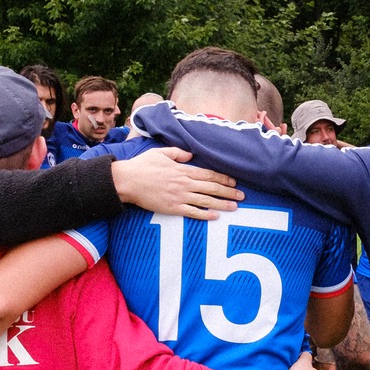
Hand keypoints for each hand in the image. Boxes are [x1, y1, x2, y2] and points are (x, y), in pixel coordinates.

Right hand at [112, 147, 242, 220]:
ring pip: (206, 201)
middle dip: (229, 192)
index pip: (209, 174)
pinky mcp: (173, 208)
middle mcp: (185, 183)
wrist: (128, 181)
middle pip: (212, 188)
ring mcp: (180, 196)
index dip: (223, 178)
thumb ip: (178, 153)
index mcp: (183, 170)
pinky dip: (205, 214)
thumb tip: (191, 155)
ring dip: (222, 204)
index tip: (234, 182)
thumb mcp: (161, 153)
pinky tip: (215, 216)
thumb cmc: (142, 166)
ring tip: (234, 207)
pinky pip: (192, 212)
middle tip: (242, 196)